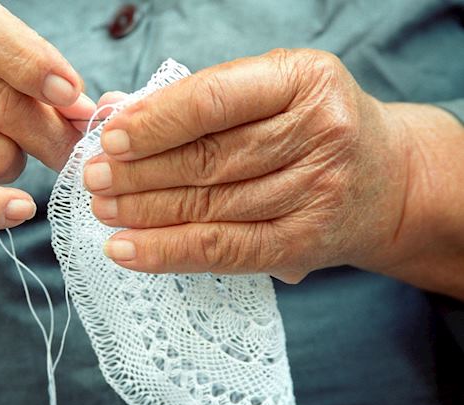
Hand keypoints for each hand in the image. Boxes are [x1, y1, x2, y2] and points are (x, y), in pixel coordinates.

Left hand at [83, 49, 414, 283]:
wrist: (387, 179)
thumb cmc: (309, 126)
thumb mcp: (266, 92)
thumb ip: (194, 100)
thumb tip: (114, 112)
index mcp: (304, 79)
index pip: (215, 100)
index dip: (155, 122)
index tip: (109, 139)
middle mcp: (320, 132)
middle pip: (209, 159)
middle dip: (139, 173)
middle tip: (91, 179)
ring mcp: (317, 192)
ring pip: (210, 207)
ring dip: (144, 213)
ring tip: (102, 210)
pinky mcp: (305, 242)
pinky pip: (225, 251)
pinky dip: (168, 252)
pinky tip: (126, 251)